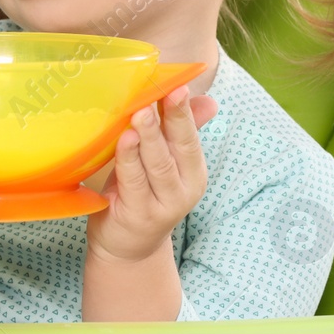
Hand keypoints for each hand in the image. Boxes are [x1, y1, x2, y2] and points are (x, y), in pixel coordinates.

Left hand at [87, 86, 217, 263]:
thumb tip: (209, 101)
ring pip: (157, 164)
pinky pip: (134, 181)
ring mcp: (162, 204)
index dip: (184, 110)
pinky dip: (129, 159)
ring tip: (141, 113)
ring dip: (149, 136)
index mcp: (193, 171)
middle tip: (164, 91)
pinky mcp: (138, 214)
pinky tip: (124, 140)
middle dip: (172, 118)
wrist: (128, 247)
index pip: (190, 136)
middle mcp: (184, 188)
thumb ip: (181, 132)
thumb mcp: (164, 163)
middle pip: (179, 148)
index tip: (179, 85)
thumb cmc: (142, 194)